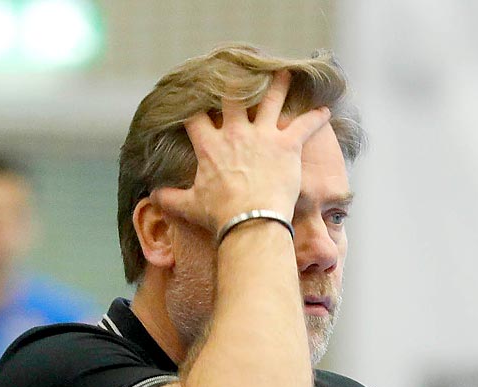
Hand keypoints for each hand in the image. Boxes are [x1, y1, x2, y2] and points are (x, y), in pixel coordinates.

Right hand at [157, 70, 331, 233]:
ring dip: (279, 85)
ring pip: (271, 100)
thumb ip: (170, 198)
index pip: (197, 115)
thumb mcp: (190, 206)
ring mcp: (263, 136)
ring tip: (285, 73)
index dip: (195, 103)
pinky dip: (316, 118)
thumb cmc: (221, 216)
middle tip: (243, 72)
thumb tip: (152, 197)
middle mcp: (235, 133)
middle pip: (234, 96)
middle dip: (237, 82)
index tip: (196, 94)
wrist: (252, 222)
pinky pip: (304, 125)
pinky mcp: (287, 146)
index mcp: (210, 145)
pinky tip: (325, 111)